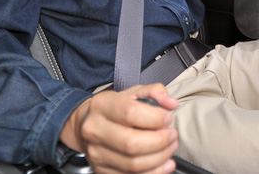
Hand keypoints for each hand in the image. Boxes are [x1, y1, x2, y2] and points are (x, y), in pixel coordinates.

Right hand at [60, 84, 179, 173]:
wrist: (86, 124)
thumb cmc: (114, 108)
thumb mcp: (133, 92)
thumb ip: (155, 92)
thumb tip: (171, 104)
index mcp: (102, 105)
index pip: (131, 113)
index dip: (156, 118)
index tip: (168, 118)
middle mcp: (94, 130)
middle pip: (132, 143)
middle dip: (161, 141)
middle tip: (172, 135)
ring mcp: (96, 153)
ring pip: (133, 164)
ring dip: (160, 158)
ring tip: (170, 147)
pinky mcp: (101, 170)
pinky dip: (154, 173)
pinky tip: (164, 164)